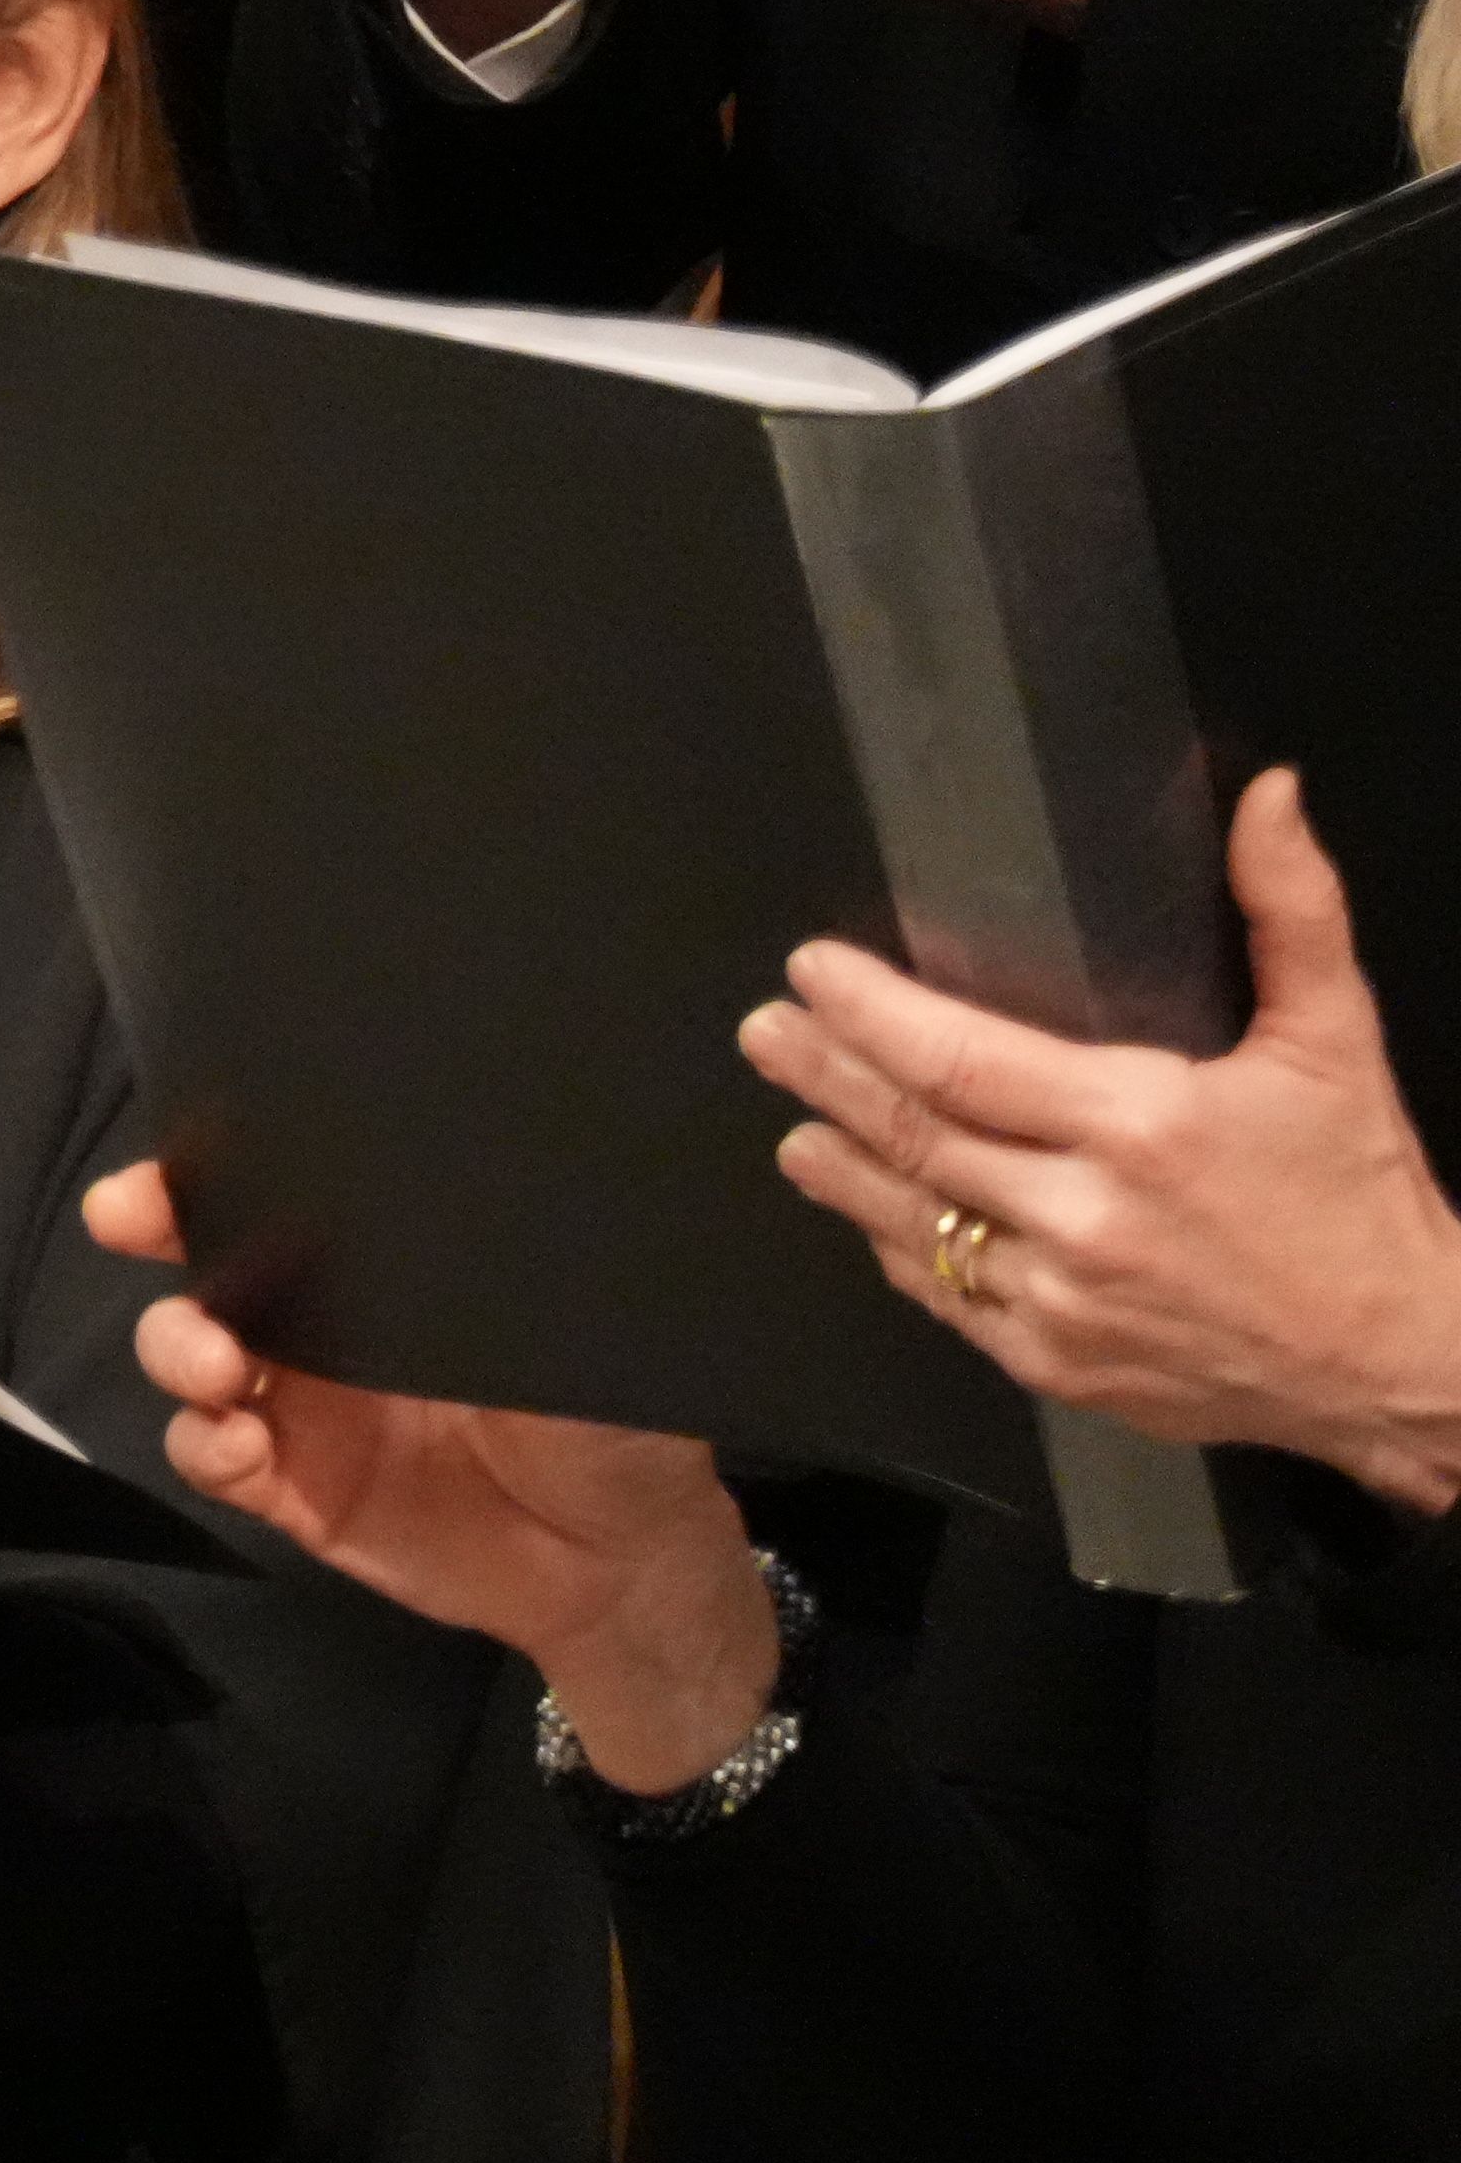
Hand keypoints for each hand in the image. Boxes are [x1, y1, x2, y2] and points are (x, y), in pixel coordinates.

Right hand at [84, 1159, 771, 1790]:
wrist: (625, 1566)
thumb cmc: (615, 1424)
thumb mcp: (571, 1327)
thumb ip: (500, 1270)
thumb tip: (449, 1199)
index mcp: (390, 1263)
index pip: (283, 1191)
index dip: (215, 1164)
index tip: (181, 1151)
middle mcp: (326, 1319)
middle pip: (209, 1252)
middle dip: (154, 1223)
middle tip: (136, 1221)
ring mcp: (299, 1404)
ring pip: (190, 1350)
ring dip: (179, 1345)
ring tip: (218, 1365)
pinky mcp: (289, 1487)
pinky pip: (209, 1454)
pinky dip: (204, 1443)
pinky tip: (238, 1445)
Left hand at [746, 768, 1460, 1510]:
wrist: (1405, 1364)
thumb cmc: (1363, 1197)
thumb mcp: (1335, 1042)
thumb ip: (1291, 910)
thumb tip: (1269, 796)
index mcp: (1138, 1126)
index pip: (956, 1057)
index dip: (867, 1012)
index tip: (811, 972)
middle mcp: (1083, 1217)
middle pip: (909, 1133)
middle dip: (824, 1077)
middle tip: (766, 1032)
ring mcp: (1061, 1299)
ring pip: (909, 1221)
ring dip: (839, 1167)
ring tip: (794, 1123)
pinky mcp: (1057, 1365)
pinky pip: (949, 1298)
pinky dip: (902, 1249)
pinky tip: (876, 1214)